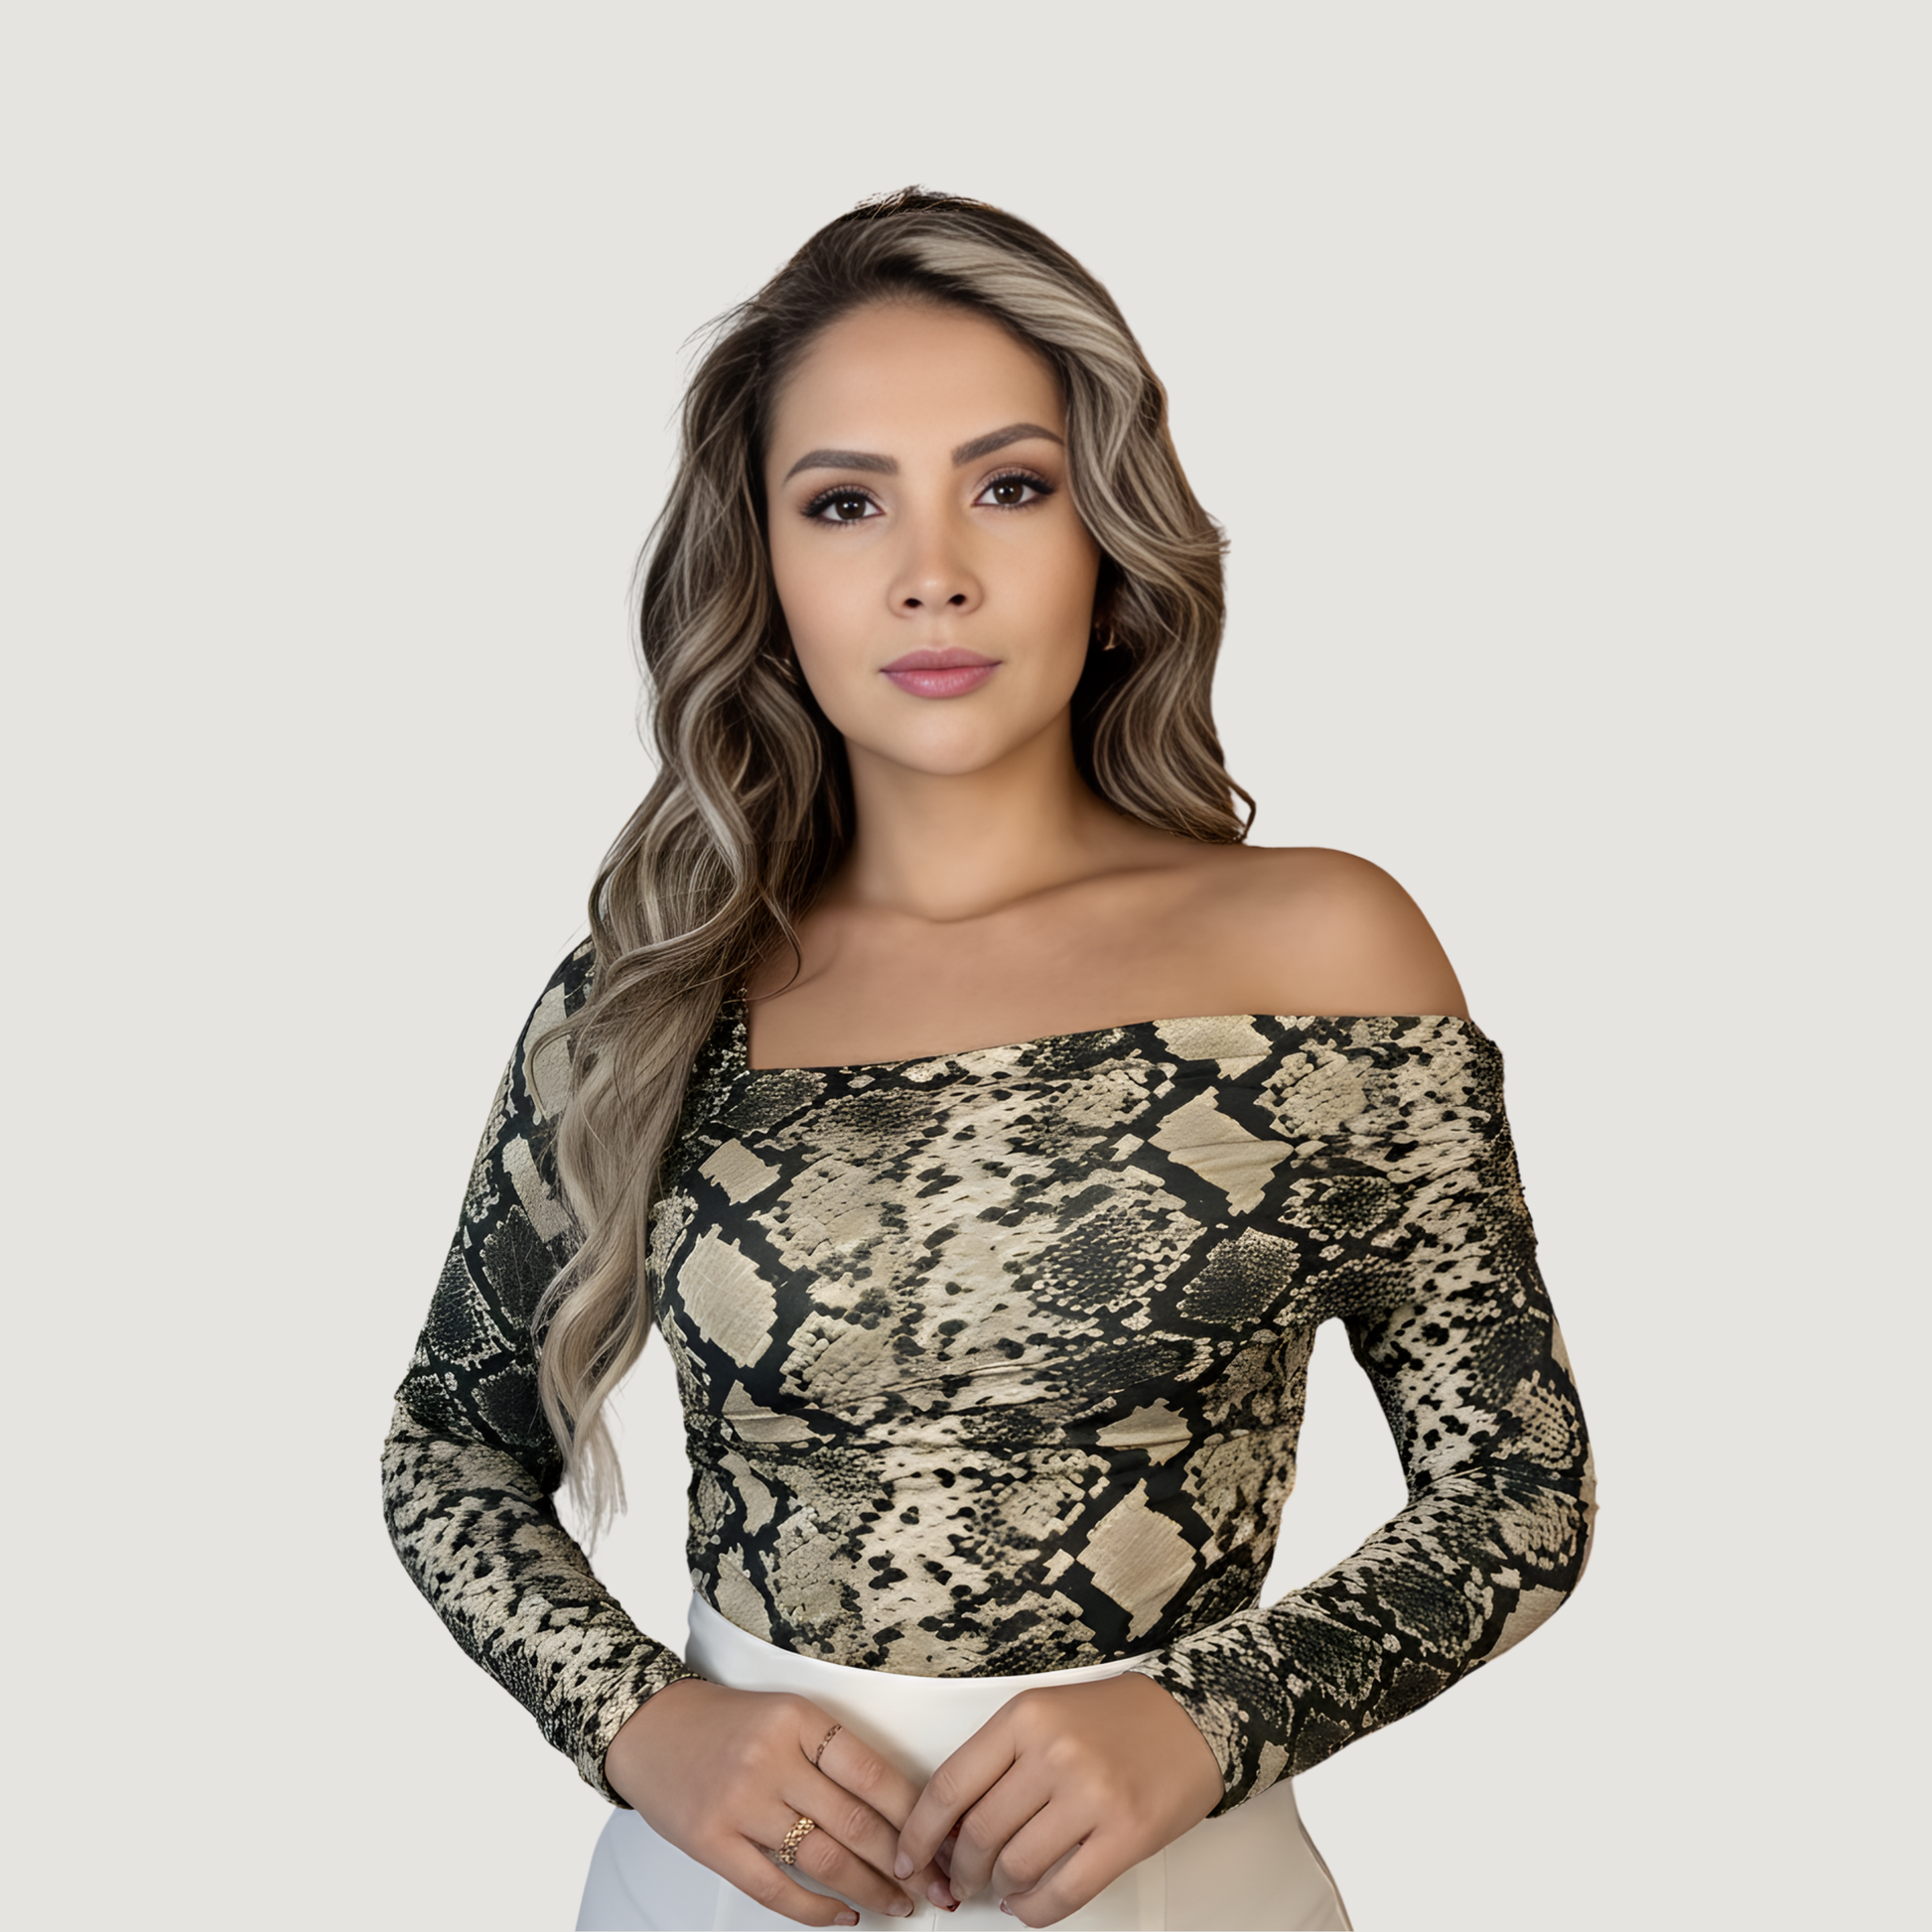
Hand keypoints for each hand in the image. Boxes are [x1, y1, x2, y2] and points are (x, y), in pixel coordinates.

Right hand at [606, 1679, 945, 1925]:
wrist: (650, 1727)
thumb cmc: (725, 1723)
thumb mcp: (786, 1716)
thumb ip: (833, 1757)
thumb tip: (900, 1808)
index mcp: (798, 1718)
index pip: (874, 1773)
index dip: (915, 1816)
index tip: (941, 1842)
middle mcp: (771, 1758)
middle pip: (856, 1822)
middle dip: (906, 1864)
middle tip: (936, 1886)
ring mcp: (740, 1802)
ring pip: (824, 1859)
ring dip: (870, 1891)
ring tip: (897, 1905)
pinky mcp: (711, 1842)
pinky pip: (774, 1888)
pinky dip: (815, 1911)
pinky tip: (842, 1917)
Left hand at [895, 1674, 1223, 1926]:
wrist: (1192, 1718)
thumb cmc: (1117, 1718)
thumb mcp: (1046, 1714)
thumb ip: (1000, 1760)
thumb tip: (950, 1824)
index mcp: (1026, 1716)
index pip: (951, 1785)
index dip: (920, 1832)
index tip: (909, 1857)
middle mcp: (1054, 1752)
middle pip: (979, 1832)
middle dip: (960, 1868)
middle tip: (958, 1878)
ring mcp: (1091, 1795)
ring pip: (1016, 1866)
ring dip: (998, 1888)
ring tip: (999, 1886)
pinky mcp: (1124, 1835)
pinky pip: (1062, 1893)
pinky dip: (1034, 1909)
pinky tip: (1027, 1902)